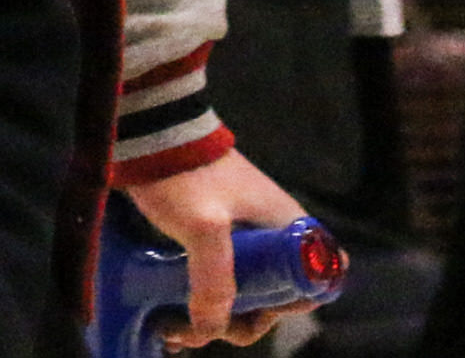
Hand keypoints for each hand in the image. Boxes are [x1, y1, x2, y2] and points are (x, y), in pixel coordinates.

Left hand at [120, 149, 315, 348]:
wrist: (151, 133)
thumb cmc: (187, 174)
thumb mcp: (203, 227)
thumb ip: (213, 278)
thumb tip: (210, 329)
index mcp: (289, 228)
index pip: (314, 284)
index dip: (288, 307)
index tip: (252, 310)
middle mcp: (274, 233)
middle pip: (275, 295)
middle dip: (242, 321)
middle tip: (199, 330)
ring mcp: (244, 233)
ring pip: (245, 289)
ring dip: (218, 316)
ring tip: (176, 330)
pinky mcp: (216, 232)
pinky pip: (221, 276)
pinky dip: (205, 300)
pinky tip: (174, 319)